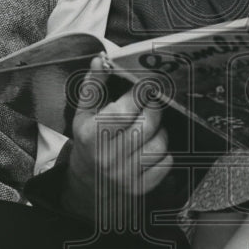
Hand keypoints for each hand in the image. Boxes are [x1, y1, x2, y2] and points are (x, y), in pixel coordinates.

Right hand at [65, 56, 173, 219]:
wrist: (88, 187)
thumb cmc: (88, 144)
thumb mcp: (83, 115)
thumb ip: (93, 86)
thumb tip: (101, 60)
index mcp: (92, 135)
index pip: (125, 109)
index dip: (141, 93)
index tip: (146, 86)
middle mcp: (108, 156)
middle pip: (147, 124)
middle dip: (154, 109)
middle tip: (152, 103)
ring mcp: (125, 175)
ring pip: (159, 143)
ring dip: (161, 130)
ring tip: (151, 126)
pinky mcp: (140, 188)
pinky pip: (165, 163)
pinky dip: (164, 152)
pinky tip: (153, 146)